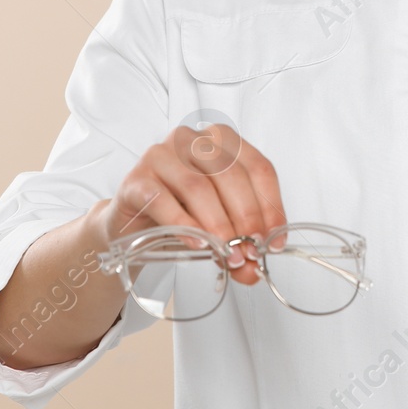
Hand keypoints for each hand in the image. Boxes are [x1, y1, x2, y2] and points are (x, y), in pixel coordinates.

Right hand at [92, 123, 287, 285]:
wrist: (134, 225)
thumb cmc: (183, 214)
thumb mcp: (220, 223)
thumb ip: (240, 240)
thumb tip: (254, 269)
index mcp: (222, 140)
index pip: (258, 168)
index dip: (270, 207)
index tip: (273, 242)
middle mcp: (191, 139)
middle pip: (230, 175)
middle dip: (245, 219)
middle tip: (249, 253)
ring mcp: (160, 155)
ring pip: (198, 187)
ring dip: (217, 226)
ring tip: (227, 255)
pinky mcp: (136, 179)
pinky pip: (162, 200)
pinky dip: (184, 226)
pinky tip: (197, 246)